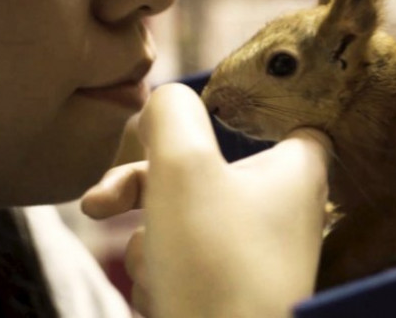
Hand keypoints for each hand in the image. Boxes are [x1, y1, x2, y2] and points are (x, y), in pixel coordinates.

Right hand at [82, 83, 330, 317]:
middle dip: (146, 184)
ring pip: (183, 216)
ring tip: (152, 268)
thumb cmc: (215, 264)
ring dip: (148, 236)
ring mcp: (253, 251)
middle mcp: (280, 208)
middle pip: (206, 168)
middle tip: (101, 200)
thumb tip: (164, 99)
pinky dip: (161, 269)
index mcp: (294, 171)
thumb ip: (170, 115)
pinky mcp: (228, 288)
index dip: (253, 107)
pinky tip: (159, 296)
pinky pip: (183, 258)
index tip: (213, 106)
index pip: (291, 119)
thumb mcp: (182, 168)